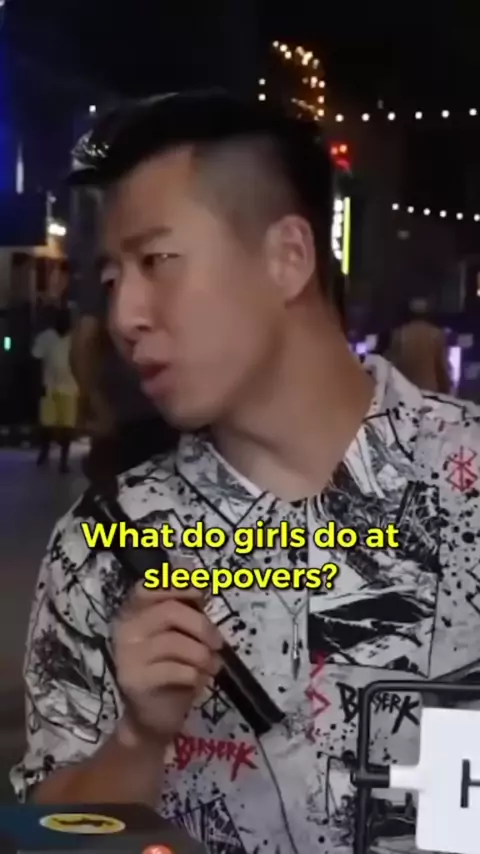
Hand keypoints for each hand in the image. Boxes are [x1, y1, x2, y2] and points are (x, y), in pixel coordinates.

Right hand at [113, 582, 222, 744]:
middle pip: (169, 611)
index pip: (150, 586)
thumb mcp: (182, 631)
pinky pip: (177, 669)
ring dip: (203, 655)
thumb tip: (197, 572)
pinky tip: (199, 681)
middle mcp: (125, 628)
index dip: (178, 584)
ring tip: (212, 666)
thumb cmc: (171, 667)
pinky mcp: (135, 680)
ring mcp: (127, 654)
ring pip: (176, 642)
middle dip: (202, 626)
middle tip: (218, 643)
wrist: (153, 717)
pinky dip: (196, 674)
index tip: (202, 593)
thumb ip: (187, 603)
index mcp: (134, 611)